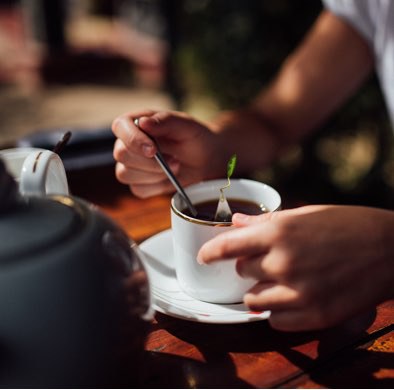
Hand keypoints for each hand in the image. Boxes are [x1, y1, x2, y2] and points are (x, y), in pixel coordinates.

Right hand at [112, 110, 220, 197]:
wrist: (206, 158)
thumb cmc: (194, 137)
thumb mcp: (186, 125)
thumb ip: (165, 121)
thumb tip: (143, 122)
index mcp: (135, 122)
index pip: (120, 127)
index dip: (133, 140)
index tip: (153, 150)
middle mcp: (128, 143)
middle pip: (121, 154)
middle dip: (150, 162)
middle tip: (174, 160)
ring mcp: (130, 164)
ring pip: (125, 174)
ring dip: (153, 175)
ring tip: (174, 167)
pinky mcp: (138, 183)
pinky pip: (138, 190)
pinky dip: (156, 187)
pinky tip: (168, 178)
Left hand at [198, 205, 393, 330]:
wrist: (389, 249)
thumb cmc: (346, 225)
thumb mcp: (304, 214)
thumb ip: (266, 221)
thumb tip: (236, 222)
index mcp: (280, 232)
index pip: (229, 245)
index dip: (211, 252)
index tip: (203, 257)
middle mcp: (284, 262)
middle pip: (241, 272)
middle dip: (249, 266)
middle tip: (269, 260)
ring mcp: (299, 292)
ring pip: (253, 300)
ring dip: (260, 290)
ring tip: (281, 280)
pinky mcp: (314, 315)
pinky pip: (276, 320)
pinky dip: (278, 310)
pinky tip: (294, 297)